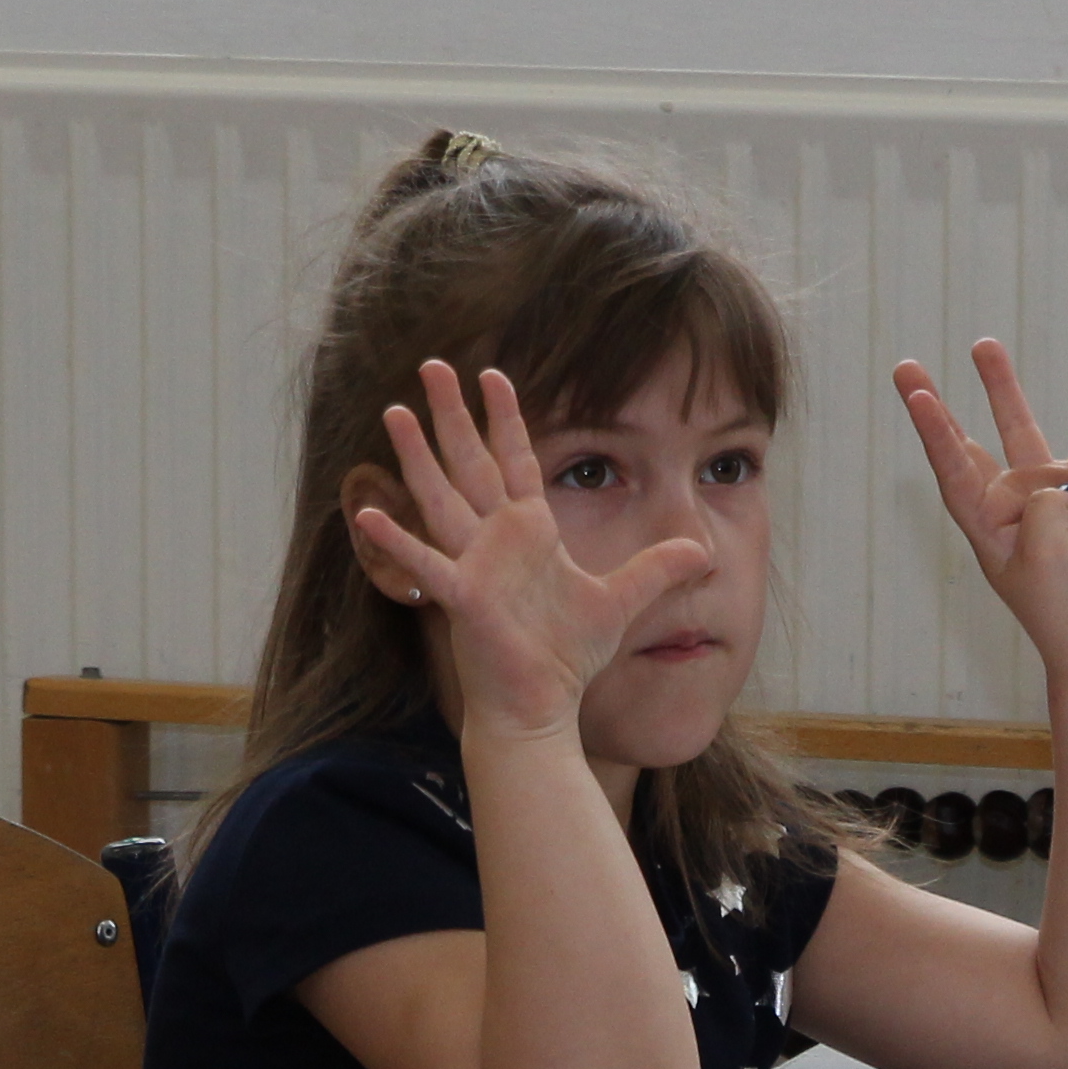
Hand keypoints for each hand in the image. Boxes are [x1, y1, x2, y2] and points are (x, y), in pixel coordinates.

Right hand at [351, 360, 716, 747]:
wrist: (539, 704)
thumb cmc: (566, 655)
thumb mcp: (621, 602)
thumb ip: (657, 570)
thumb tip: (703, 550)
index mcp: (528, 531)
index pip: (515, 458)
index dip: (506, 416)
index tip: (493, 373)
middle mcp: (494, 539)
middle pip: (469, 461)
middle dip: (452, 413)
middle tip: (432, 364)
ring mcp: (472, 565)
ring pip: (440, 497)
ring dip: (416, 456)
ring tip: (393, 411)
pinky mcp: (463, 598)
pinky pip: (426, 562)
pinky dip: (397, 541)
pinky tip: (364, 513)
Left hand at [901, 342, 1067, 681]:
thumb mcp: (1044, 560)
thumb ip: (1043, 508)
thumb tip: (1065, 480)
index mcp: (987, 527)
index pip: (952, 470)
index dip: (935, 432)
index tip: (917, 394)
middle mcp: (1011, 504)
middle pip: (969, 442)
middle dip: (939, 406)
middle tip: (907, 368)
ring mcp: (1051, 494)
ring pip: (1022, 427)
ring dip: (1002, 388)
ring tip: (982, 346)